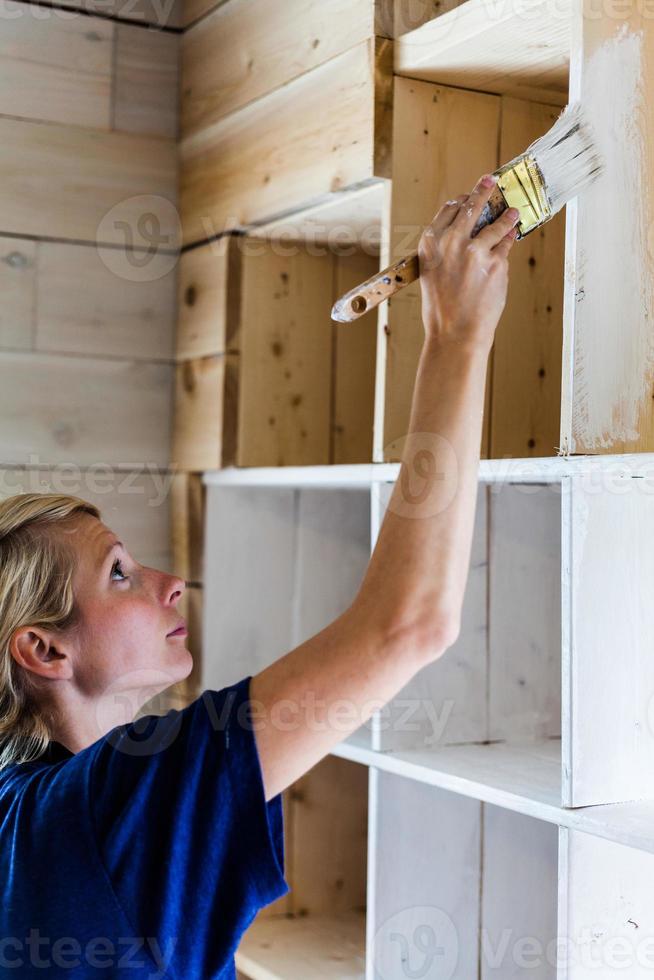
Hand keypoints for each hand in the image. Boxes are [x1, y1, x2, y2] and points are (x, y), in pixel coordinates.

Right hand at [417, 173, 518, 354]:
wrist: (455, 333)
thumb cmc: (441, 307)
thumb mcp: (432, 273)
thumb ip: (446, 250)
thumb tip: (467, 231)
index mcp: (431, 244)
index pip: (449, 210)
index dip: (463, 200)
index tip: (470, 195)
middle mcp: (452, 242)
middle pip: (472, 206)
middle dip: (483, 190)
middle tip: (491, 180)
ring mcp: (475, 251)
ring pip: (496, 225)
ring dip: (507, 215)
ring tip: (514, 212)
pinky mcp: (496, 263)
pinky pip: (505, 246)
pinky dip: (509, 241)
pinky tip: (512, 236)